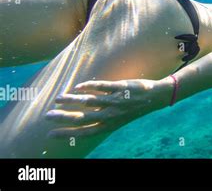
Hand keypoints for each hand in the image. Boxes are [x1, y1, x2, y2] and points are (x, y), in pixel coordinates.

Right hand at [46, 79, 166, 137]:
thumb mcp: (118, 119)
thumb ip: (101, 118)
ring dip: (72, 100)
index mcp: (110, 124)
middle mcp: (112, 115)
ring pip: (90, 102)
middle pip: (83, 118)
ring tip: (58, 99)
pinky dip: (89, 86)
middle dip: (64, 118)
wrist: (156, 97)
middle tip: (47, 116)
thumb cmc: (133, 108)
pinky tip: (78, 86)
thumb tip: (80, 117)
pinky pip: (103, 87)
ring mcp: (116, 101)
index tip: (50, 133)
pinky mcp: (121, 88)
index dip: (67, 134)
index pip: (85, 132)